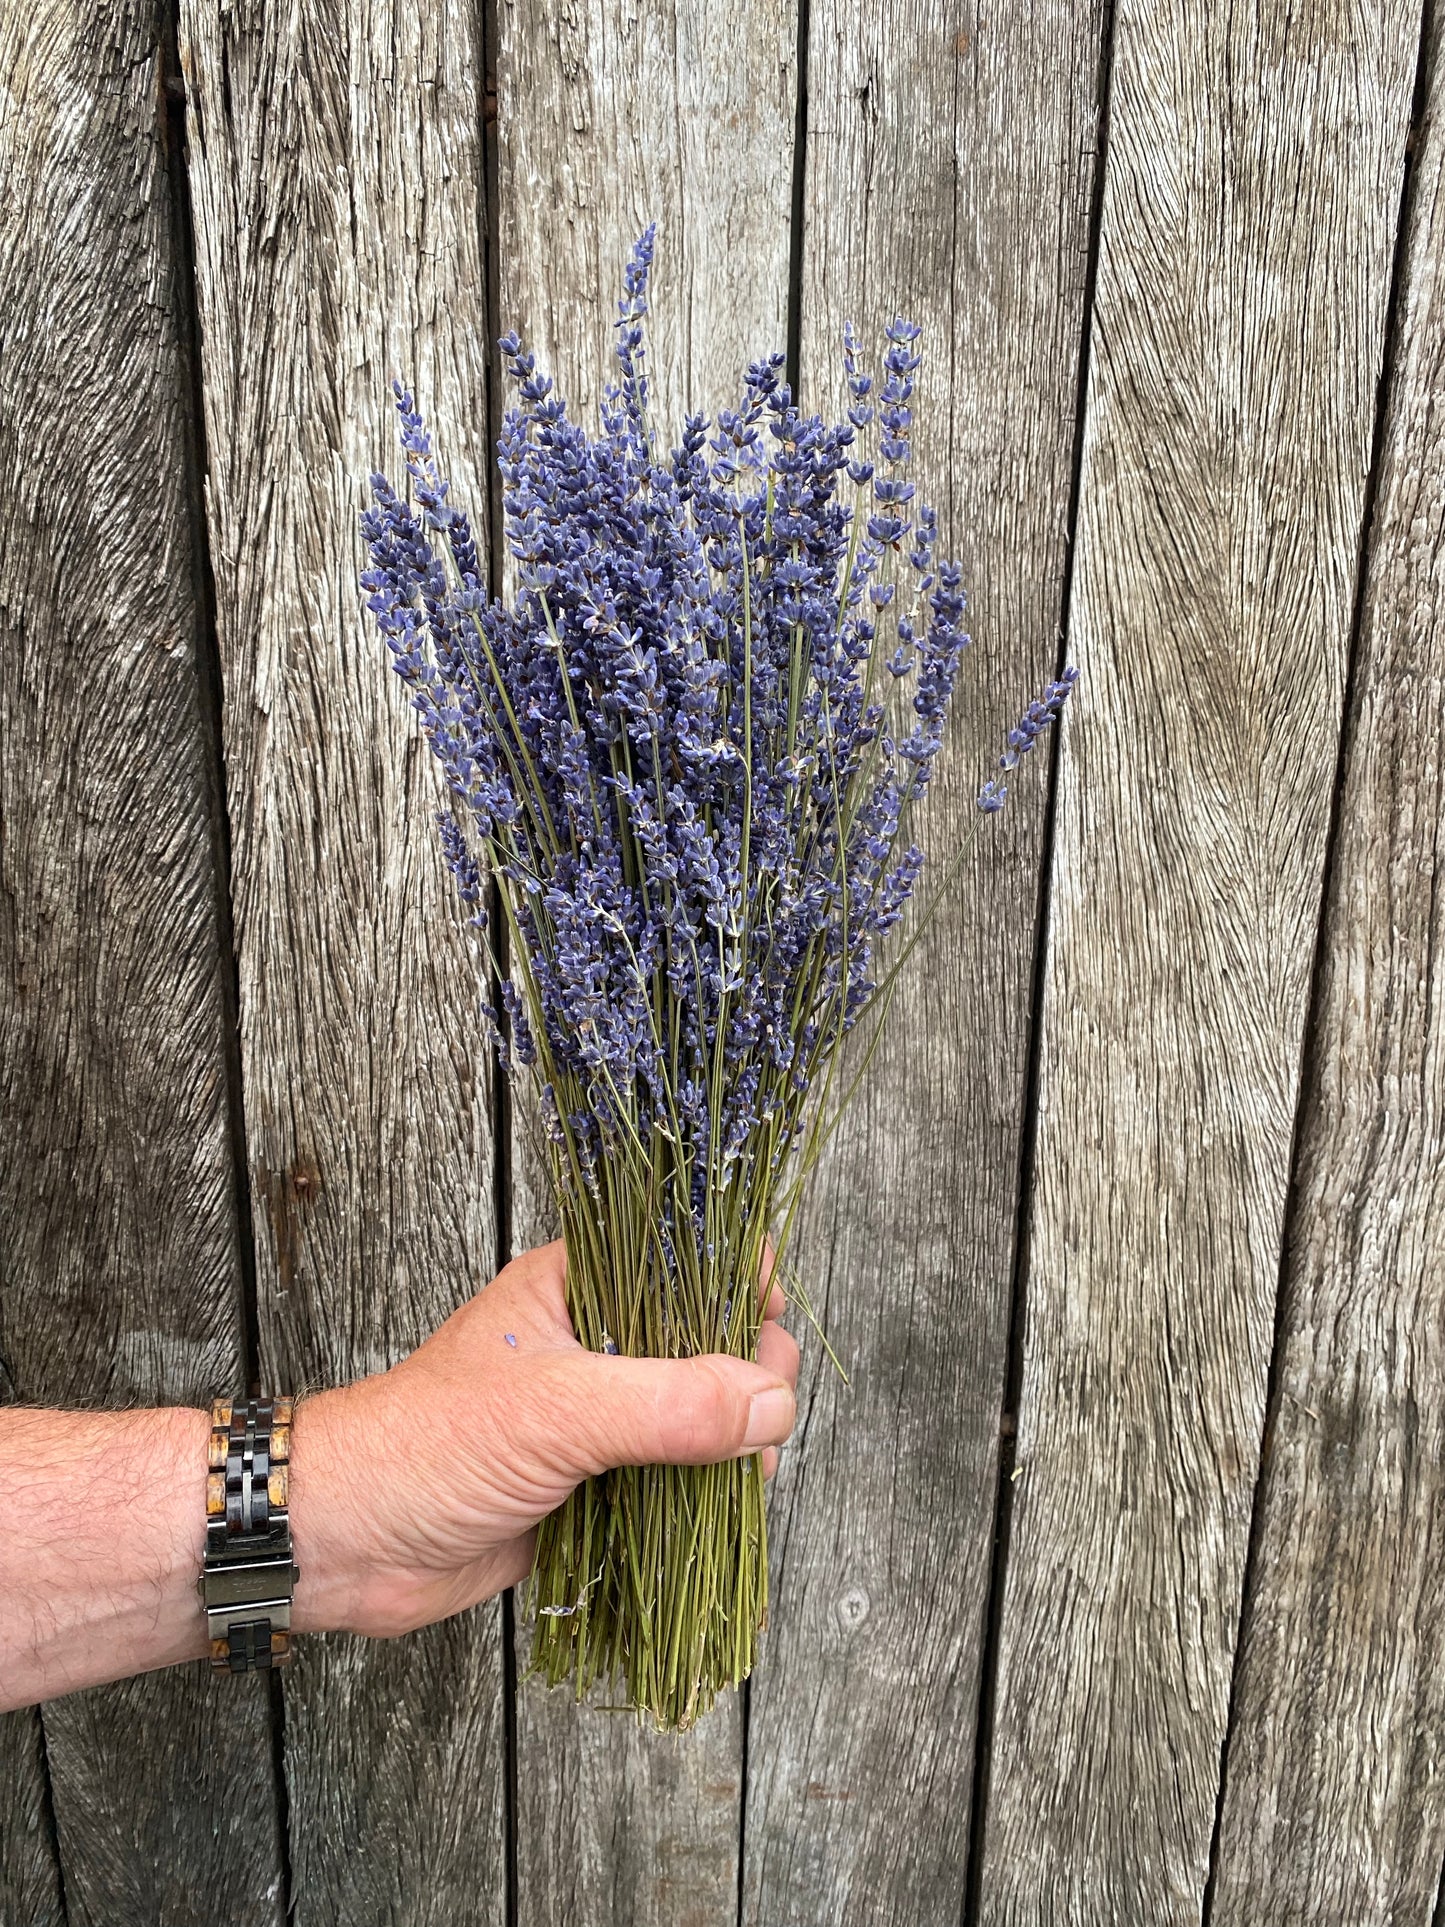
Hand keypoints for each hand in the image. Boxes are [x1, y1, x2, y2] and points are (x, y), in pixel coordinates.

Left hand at [290, 1240, 799, 1638]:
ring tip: (751, 1476)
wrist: (347, 1543)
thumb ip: (671, 1404)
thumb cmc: (427, 1444)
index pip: (682, 1257)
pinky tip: (732, 1513)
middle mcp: (594, 1345)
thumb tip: (772, 1405)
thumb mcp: (558, 1410)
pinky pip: (670, 1482)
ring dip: (733, 1445)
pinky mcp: (591, 1486)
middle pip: (705, 1341)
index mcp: (579, 1288)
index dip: (737, 1279)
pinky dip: (705, 1498)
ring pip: (695, 1417)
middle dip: (749, 1375)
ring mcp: (594, 1419)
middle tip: (765, 1420)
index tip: (773, 1321)